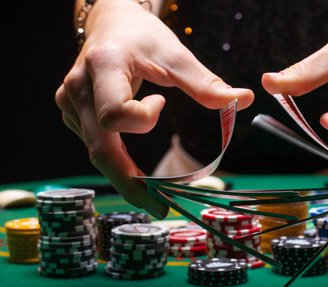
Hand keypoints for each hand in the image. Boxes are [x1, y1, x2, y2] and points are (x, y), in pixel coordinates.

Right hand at [55, 0, 253, 218]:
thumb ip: (205, 83)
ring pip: (96, 151)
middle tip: (160, 209)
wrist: (111, 24)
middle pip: (99, 148)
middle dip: (130, 183)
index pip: (114, 113)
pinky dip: (118, 162)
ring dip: (125, 176)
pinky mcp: (72, 114)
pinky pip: (96, 144)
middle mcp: (77, 89)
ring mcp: (70, 104)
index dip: (142, 119)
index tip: (161, 102)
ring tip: (155, 199)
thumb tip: (244, 100)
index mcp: (102, 66)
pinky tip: (135, 171)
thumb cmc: (143, 37)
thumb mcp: (175, 54)